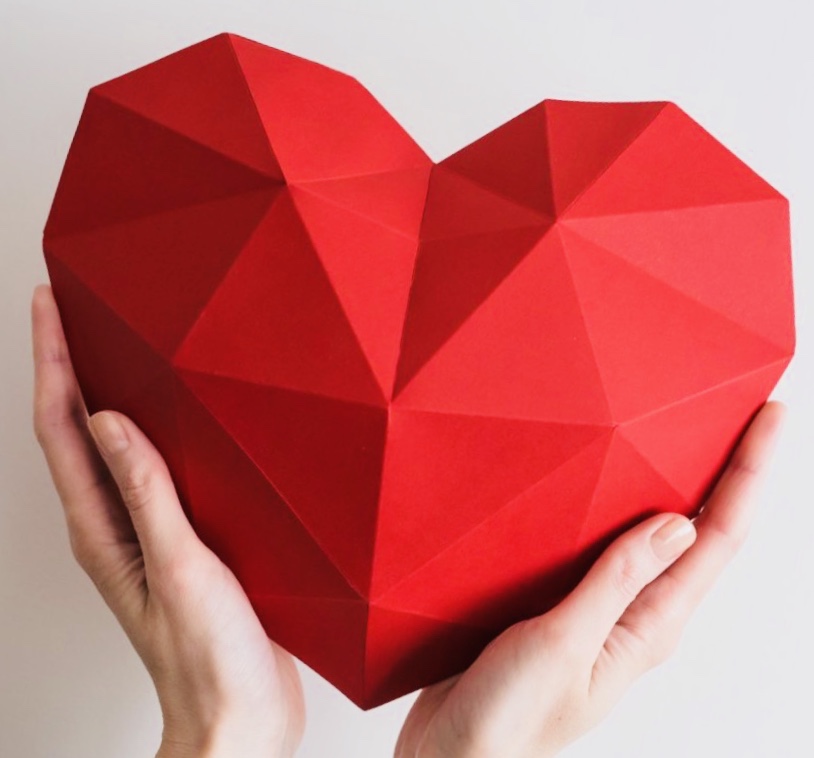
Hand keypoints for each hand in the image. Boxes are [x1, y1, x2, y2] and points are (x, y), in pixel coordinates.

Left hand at [31, 284, 304, 757]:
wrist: (240, 718)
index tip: (49, 306)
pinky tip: (172, 416)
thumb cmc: (209, 661)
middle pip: (77, 430)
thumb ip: (147, 494)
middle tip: (70, 310)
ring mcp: (147, 532)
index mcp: (101, 532)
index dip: (52, 361)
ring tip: (110, 346)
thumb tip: (111, 423)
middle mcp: (115, 526)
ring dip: (106, 391)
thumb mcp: (181, 568)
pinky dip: (152, 429)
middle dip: (68, 364)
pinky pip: (155, 469)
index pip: (61, 428)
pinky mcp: (182, 539)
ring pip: (115, 446)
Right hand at [396, 401, 784, 757]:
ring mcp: (602, 608)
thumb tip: (677, 525)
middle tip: (744, 413)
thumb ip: (618, 583)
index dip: (751, 475)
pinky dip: (620, 507)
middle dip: (731, 472)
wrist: (454, 753)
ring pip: (653, 534)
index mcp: (650, 626)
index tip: (771, 418)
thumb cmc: (509, 717)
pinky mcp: (564, 603)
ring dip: (680, 485)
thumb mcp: (565, 643)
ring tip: (693, 436)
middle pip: (701, 531)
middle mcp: (637, 614)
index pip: (718, 538)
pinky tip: (610, 486)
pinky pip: (606, 545)